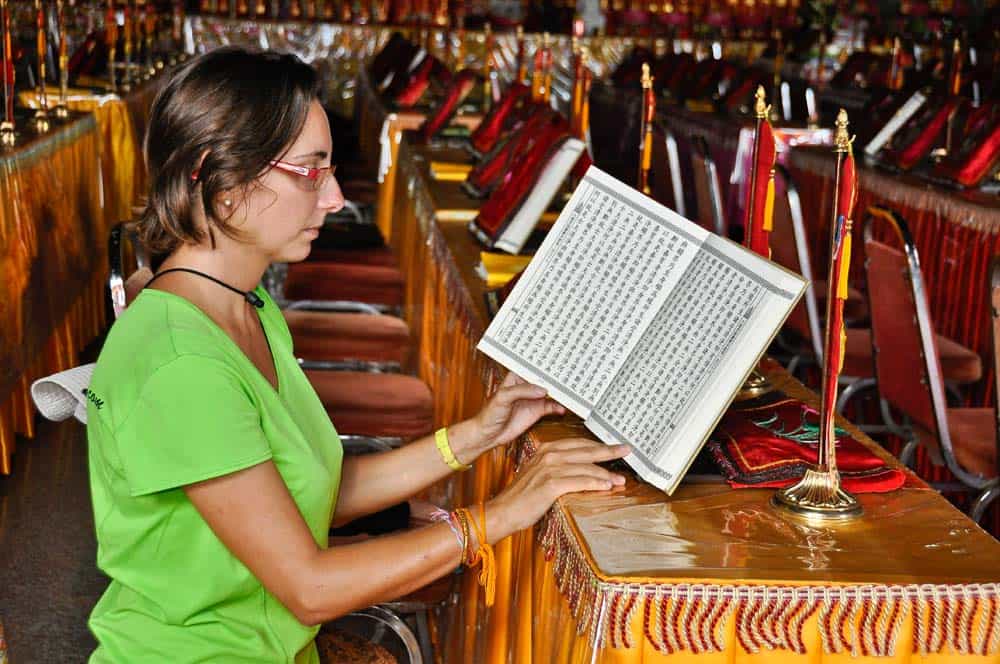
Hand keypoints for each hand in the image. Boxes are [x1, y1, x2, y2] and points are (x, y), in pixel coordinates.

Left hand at [472, 372, 565, 452]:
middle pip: (545, 380)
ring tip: (571, 392)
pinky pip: (551, 407)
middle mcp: (526, 386)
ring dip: (560, 393)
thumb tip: (542, 390)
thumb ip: (522, 391)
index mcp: (516, 377)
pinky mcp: (537, 411)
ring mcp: (533, 399)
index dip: (544, 366)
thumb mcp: (503, 397)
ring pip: (550, 393)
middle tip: (569, 376)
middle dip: (556, 379)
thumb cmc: (489, 413)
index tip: (557, 363)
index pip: (533, 368)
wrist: (488, 434)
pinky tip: (563, 408)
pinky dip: (559, 407)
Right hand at [486, 438, 630, 536]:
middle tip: (627, 450)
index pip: (579, 444)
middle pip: (586, 450)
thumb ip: (560, 470)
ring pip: (585, 467)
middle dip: (609, 451)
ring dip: (606, 473)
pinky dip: (595, 483)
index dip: (599, 445)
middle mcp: (548, 455)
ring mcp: (549, 469)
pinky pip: (579, 481)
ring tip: (621, 479)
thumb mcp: (541, 476)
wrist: (503, 511)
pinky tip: (607, 486)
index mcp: (547, 449)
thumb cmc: (523, 498)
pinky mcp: (550, 484)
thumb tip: (585, 472)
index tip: (616, 445)